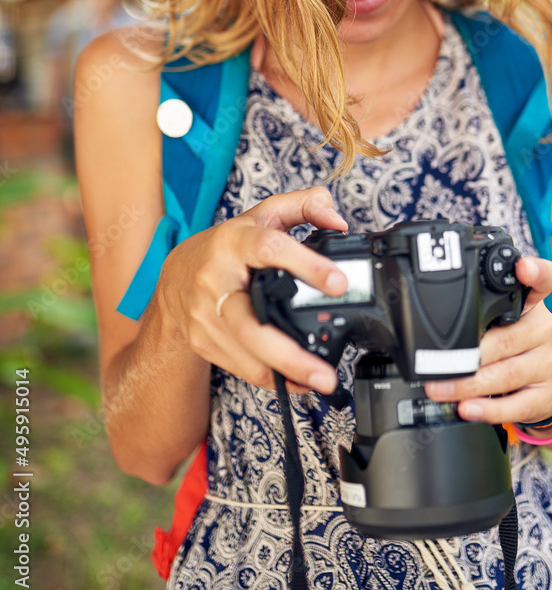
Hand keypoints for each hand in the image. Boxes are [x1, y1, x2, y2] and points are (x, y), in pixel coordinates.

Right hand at [156, 186, 348, 394]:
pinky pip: (241, 365)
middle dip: (290, 352)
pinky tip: (298, 383)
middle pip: (251, 323)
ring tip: (321, 381)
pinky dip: (271, 378)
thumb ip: (304, 206)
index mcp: (235, 242)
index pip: (271, 248)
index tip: (339, 283)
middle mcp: (216, 279)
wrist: (175, 277)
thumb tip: (338, 221)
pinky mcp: (204, 340)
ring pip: (246, 351)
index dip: (307, 264)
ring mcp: (206, 315)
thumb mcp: (263, 215)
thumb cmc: (227, 246)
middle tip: (327, 371)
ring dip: (286, 373)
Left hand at [424, 256, 551, 425]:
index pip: (544, 278)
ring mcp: (547, 362)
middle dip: (466, 357)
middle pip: (505, 340)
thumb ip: (474, 309)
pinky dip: (489, 409)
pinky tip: (468, 409)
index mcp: (530, 302)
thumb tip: (429, 302)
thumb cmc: (509, 343)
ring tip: (440, 390)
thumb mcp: (496, 319)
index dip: (534, 271)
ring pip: (507, 374)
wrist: (541, 383)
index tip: (523, 268)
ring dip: (468, 385)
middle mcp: (543, 328)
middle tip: (435, 365)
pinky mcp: (546, 394)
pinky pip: (517, 405)